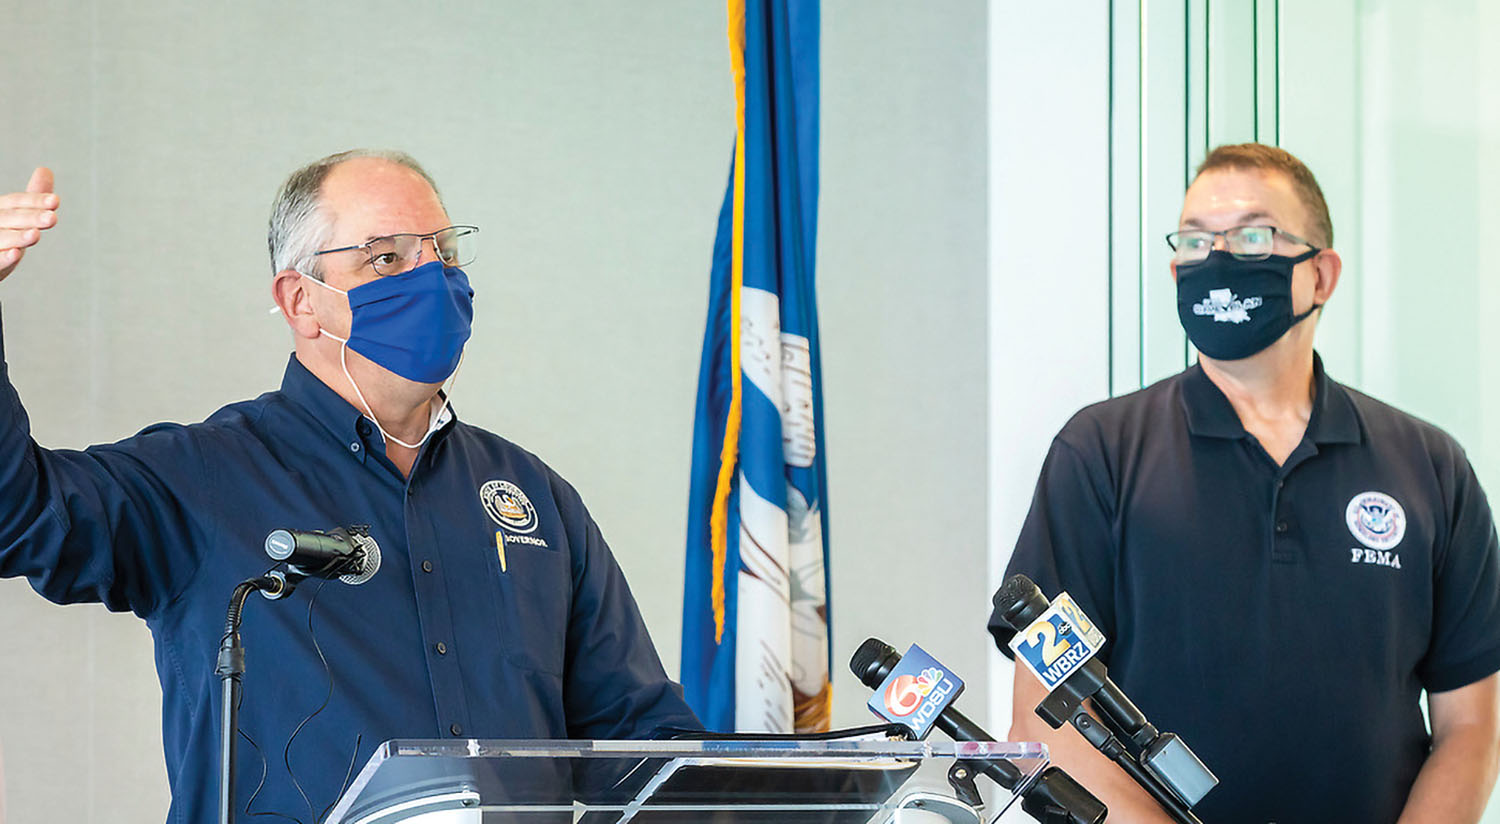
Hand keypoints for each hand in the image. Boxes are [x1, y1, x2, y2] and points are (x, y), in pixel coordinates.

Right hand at [0, 167, 58, 282]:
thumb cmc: (3, 236)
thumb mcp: (18, 217)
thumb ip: (33, 199)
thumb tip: (45, 169)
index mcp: (0, 209)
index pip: (16, 202)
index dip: (35, 201)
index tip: (55, 201)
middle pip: (11, 218)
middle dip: (31, 218)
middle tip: (52, 219)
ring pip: (1, 238)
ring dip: (18, 236)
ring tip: (35, 235)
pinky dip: (3, 257)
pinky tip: (15, 254)